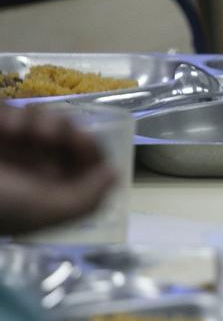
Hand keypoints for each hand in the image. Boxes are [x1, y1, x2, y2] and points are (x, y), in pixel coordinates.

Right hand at [0, 105, 114, 234]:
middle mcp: (33, 169)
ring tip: (19, 133)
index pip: (88, 164)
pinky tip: (4, 128)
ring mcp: (12, 147)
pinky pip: (12, 109)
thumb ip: (85, 199)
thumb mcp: (43, 211)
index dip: (91, 149)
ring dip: (37, 120)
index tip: (82, 142)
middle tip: (48, 134)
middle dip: (65, 129)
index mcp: (49, 192)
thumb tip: (113, 175)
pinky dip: (9, 115)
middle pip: (70, 134)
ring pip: (44, 117)